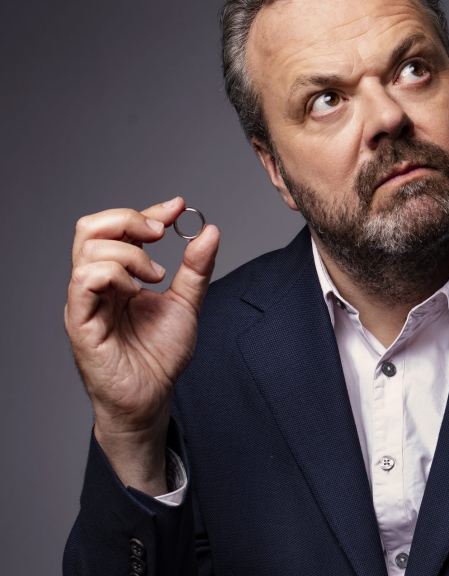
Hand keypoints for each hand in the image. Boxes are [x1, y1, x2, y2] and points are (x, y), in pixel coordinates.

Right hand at [65, 197, 219, 492]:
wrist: (152, 396)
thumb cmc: (160, 356)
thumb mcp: (187, 303)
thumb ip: (196, 268)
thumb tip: (210, 231)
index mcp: (118, 276)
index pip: (118, 228)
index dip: (147, 210)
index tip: (178, 207)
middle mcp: (96, 283)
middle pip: (90, 227)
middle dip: (129, 219)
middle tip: (159, 233)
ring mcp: (85, 300)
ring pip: (88, 248)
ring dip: (129, 252)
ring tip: (155, 276)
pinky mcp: (81, 321)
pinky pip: (83, 280)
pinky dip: (114, 272)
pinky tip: (137, 289)